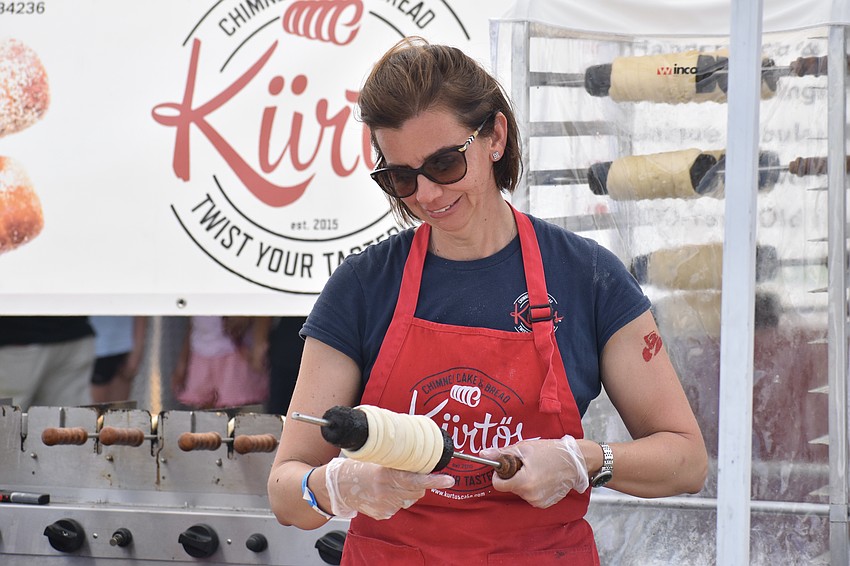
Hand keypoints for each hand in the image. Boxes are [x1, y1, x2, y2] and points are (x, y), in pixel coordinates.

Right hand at [324, 457, 454, 519]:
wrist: (338, 487)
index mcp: (384, 475)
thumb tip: (418, 453)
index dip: (433, 480)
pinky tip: (384, 492)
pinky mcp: (382, 514)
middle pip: (416, 491)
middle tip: (410, 473)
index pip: (414, 480)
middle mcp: (385, 493)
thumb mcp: (375, 458)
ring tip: (390, 482)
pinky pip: (399, 506)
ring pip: (409, 499)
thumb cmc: (357, 468)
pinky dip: (396, 499)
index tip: (449, 479)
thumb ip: (395, 459)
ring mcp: (384, 506)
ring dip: (407, 491)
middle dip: (420, 483)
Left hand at [480, 435, 588, 507]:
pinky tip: (543, 478)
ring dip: (523, 482)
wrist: (574, 461)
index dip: (499, 475)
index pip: (498, 485)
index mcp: (523, 482)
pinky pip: (531, 496)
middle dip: (513, 476)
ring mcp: (539, 502)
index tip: (506, 467)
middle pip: (510, 487)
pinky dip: (533, 488)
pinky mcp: (545, 504)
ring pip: (520, 492)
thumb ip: (502, 453)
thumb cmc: (550, 452)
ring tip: (537, 470)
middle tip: (526, 465)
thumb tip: (483, 454)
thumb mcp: (524, 449)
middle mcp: (530, 496)